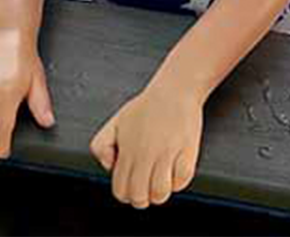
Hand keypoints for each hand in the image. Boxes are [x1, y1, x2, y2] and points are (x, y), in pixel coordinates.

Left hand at [89, 81, 202, 207]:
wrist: (175, 90)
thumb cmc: (147, 106)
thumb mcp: (114, 123)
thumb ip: (101, 147)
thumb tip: (110, 167)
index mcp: (128, 151)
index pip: (121, 190)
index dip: (126, 195)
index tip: (133, 189)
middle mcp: (146, 154)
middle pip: (140, 197)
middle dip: (143, 199)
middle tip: (148, 190)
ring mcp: (167, 153)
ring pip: (161, 193)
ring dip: (162, 193)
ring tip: (162, 183)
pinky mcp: (187, 150)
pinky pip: (182, 180)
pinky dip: (179, 182)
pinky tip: (176, 173)